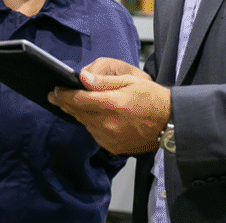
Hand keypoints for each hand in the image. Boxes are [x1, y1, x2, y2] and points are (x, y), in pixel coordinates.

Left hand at [49, 57, 170, 155]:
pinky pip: (95, 134)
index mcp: (112, 104)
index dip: (64, 94)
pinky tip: (96, 117)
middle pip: (78, 113)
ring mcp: (110, 138)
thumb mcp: (131, 81)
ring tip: (76, 104)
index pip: (78, 99)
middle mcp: (108, 123)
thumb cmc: (153, 98)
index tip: (55, 90)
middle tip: (56, 96)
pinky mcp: (113, 147)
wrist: (170, 122)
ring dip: (79, 114)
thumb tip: (83, 78)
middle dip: (65, 103)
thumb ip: (104, 81)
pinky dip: (92, 124)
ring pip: (85, 124)